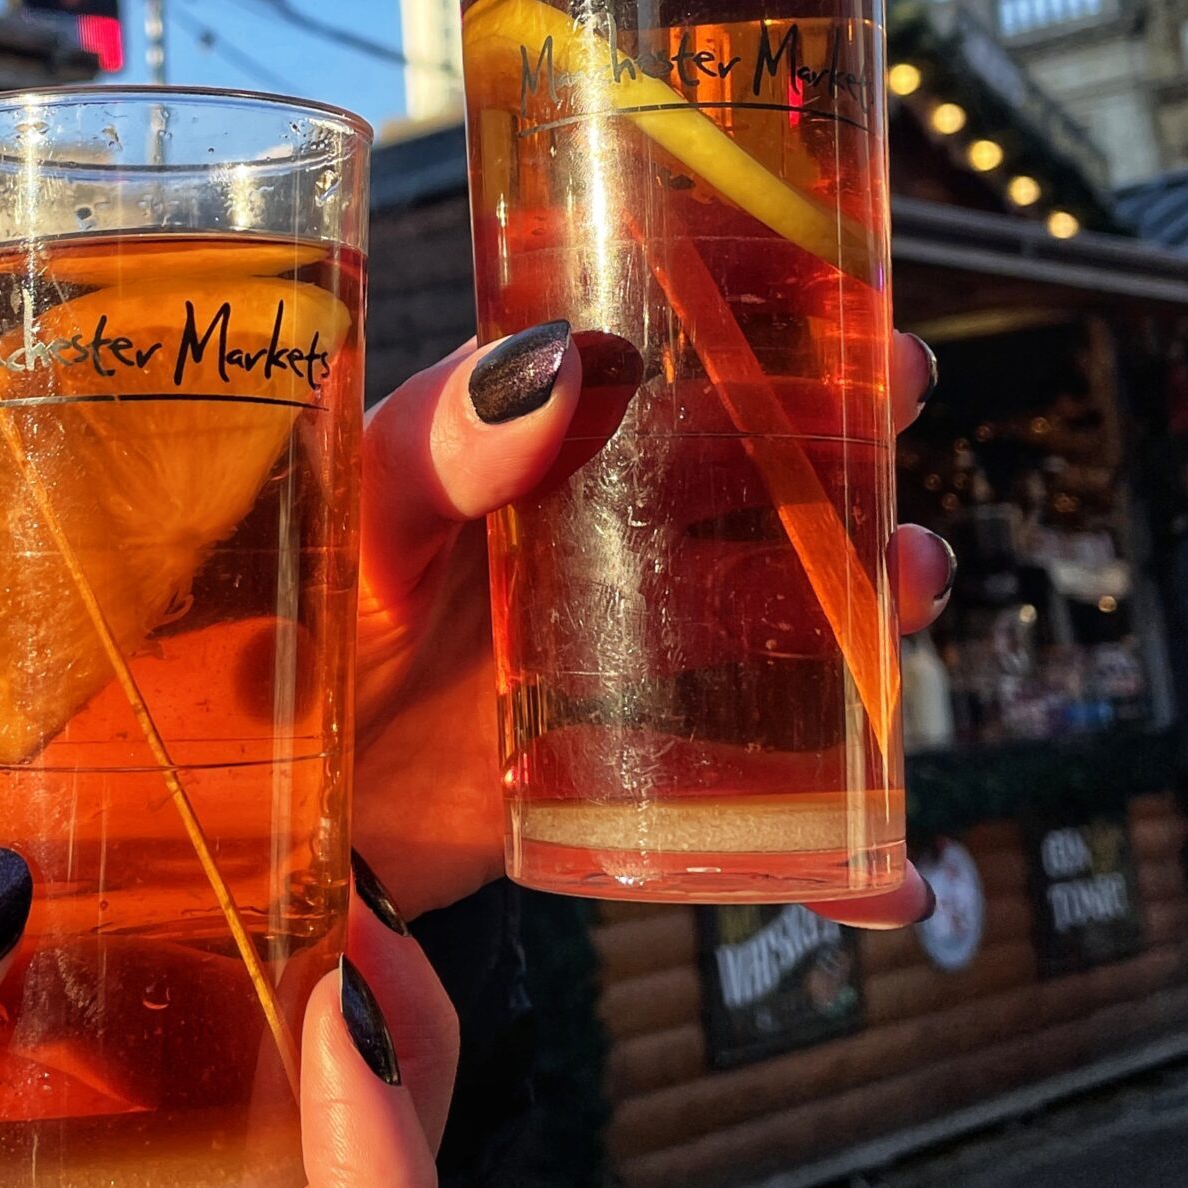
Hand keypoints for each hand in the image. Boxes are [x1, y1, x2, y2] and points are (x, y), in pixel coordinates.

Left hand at [352, 327, 949, 927]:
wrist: (276, 793)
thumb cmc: (304, 620)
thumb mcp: (363, 507)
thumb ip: (439, 439)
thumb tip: (564, 361)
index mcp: (544, 461)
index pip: (676, 379)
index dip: (770, 338)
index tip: (849, 304)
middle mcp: (605, 554)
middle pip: (761, 496)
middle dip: (849, 455)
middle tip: (903, 406)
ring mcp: (628, 667)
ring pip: (783, 631)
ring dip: (869, 612)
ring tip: (912, 581)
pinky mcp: (626, 778)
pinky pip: (745, 810)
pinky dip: (827, 856)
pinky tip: (883, 883)